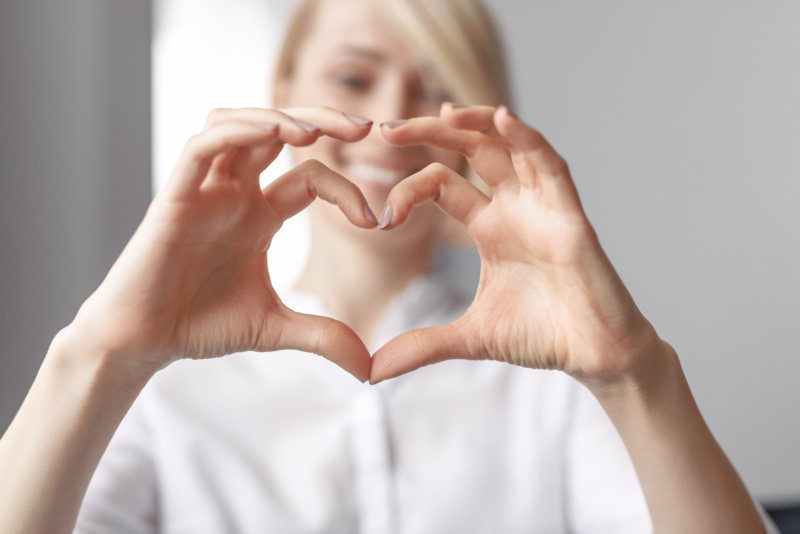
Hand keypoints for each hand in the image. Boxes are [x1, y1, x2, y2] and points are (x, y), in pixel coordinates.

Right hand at [70, 107, 376, 381]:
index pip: (311, 178)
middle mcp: (234, 194)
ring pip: (239, 125)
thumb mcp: (275, 328)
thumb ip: (324, 337)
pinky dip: (236, 132)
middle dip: (323, 121)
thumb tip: (370, 369)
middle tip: (365, 127)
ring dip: (278, 117)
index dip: (347, 190)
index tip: (374, 222)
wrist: (144, 343)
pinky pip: (203, 147)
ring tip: (315, 130)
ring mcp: (205, 191)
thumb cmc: (200, 327)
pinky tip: (271, 133)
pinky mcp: (174, 197)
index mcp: (260, 215)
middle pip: (279, 133)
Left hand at [371, 104, 663, 384]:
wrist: (593, 356)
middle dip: (431, 133)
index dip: (407, 190)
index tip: (380, 217)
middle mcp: (513, 208)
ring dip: (479, 123)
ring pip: (510, 146)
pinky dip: (529, 140)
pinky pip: (550, 166)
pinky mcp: (571, 216)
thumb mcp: (469, 338)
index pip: (441, 185)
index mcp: (487, 227)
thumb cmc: (541, 336)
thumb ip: (421, 346)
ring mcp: (542, 207)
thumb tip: (371, 373)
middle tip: (387, 128)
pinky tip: (503, 119)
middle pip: (471, 151)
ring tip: (444, 109)